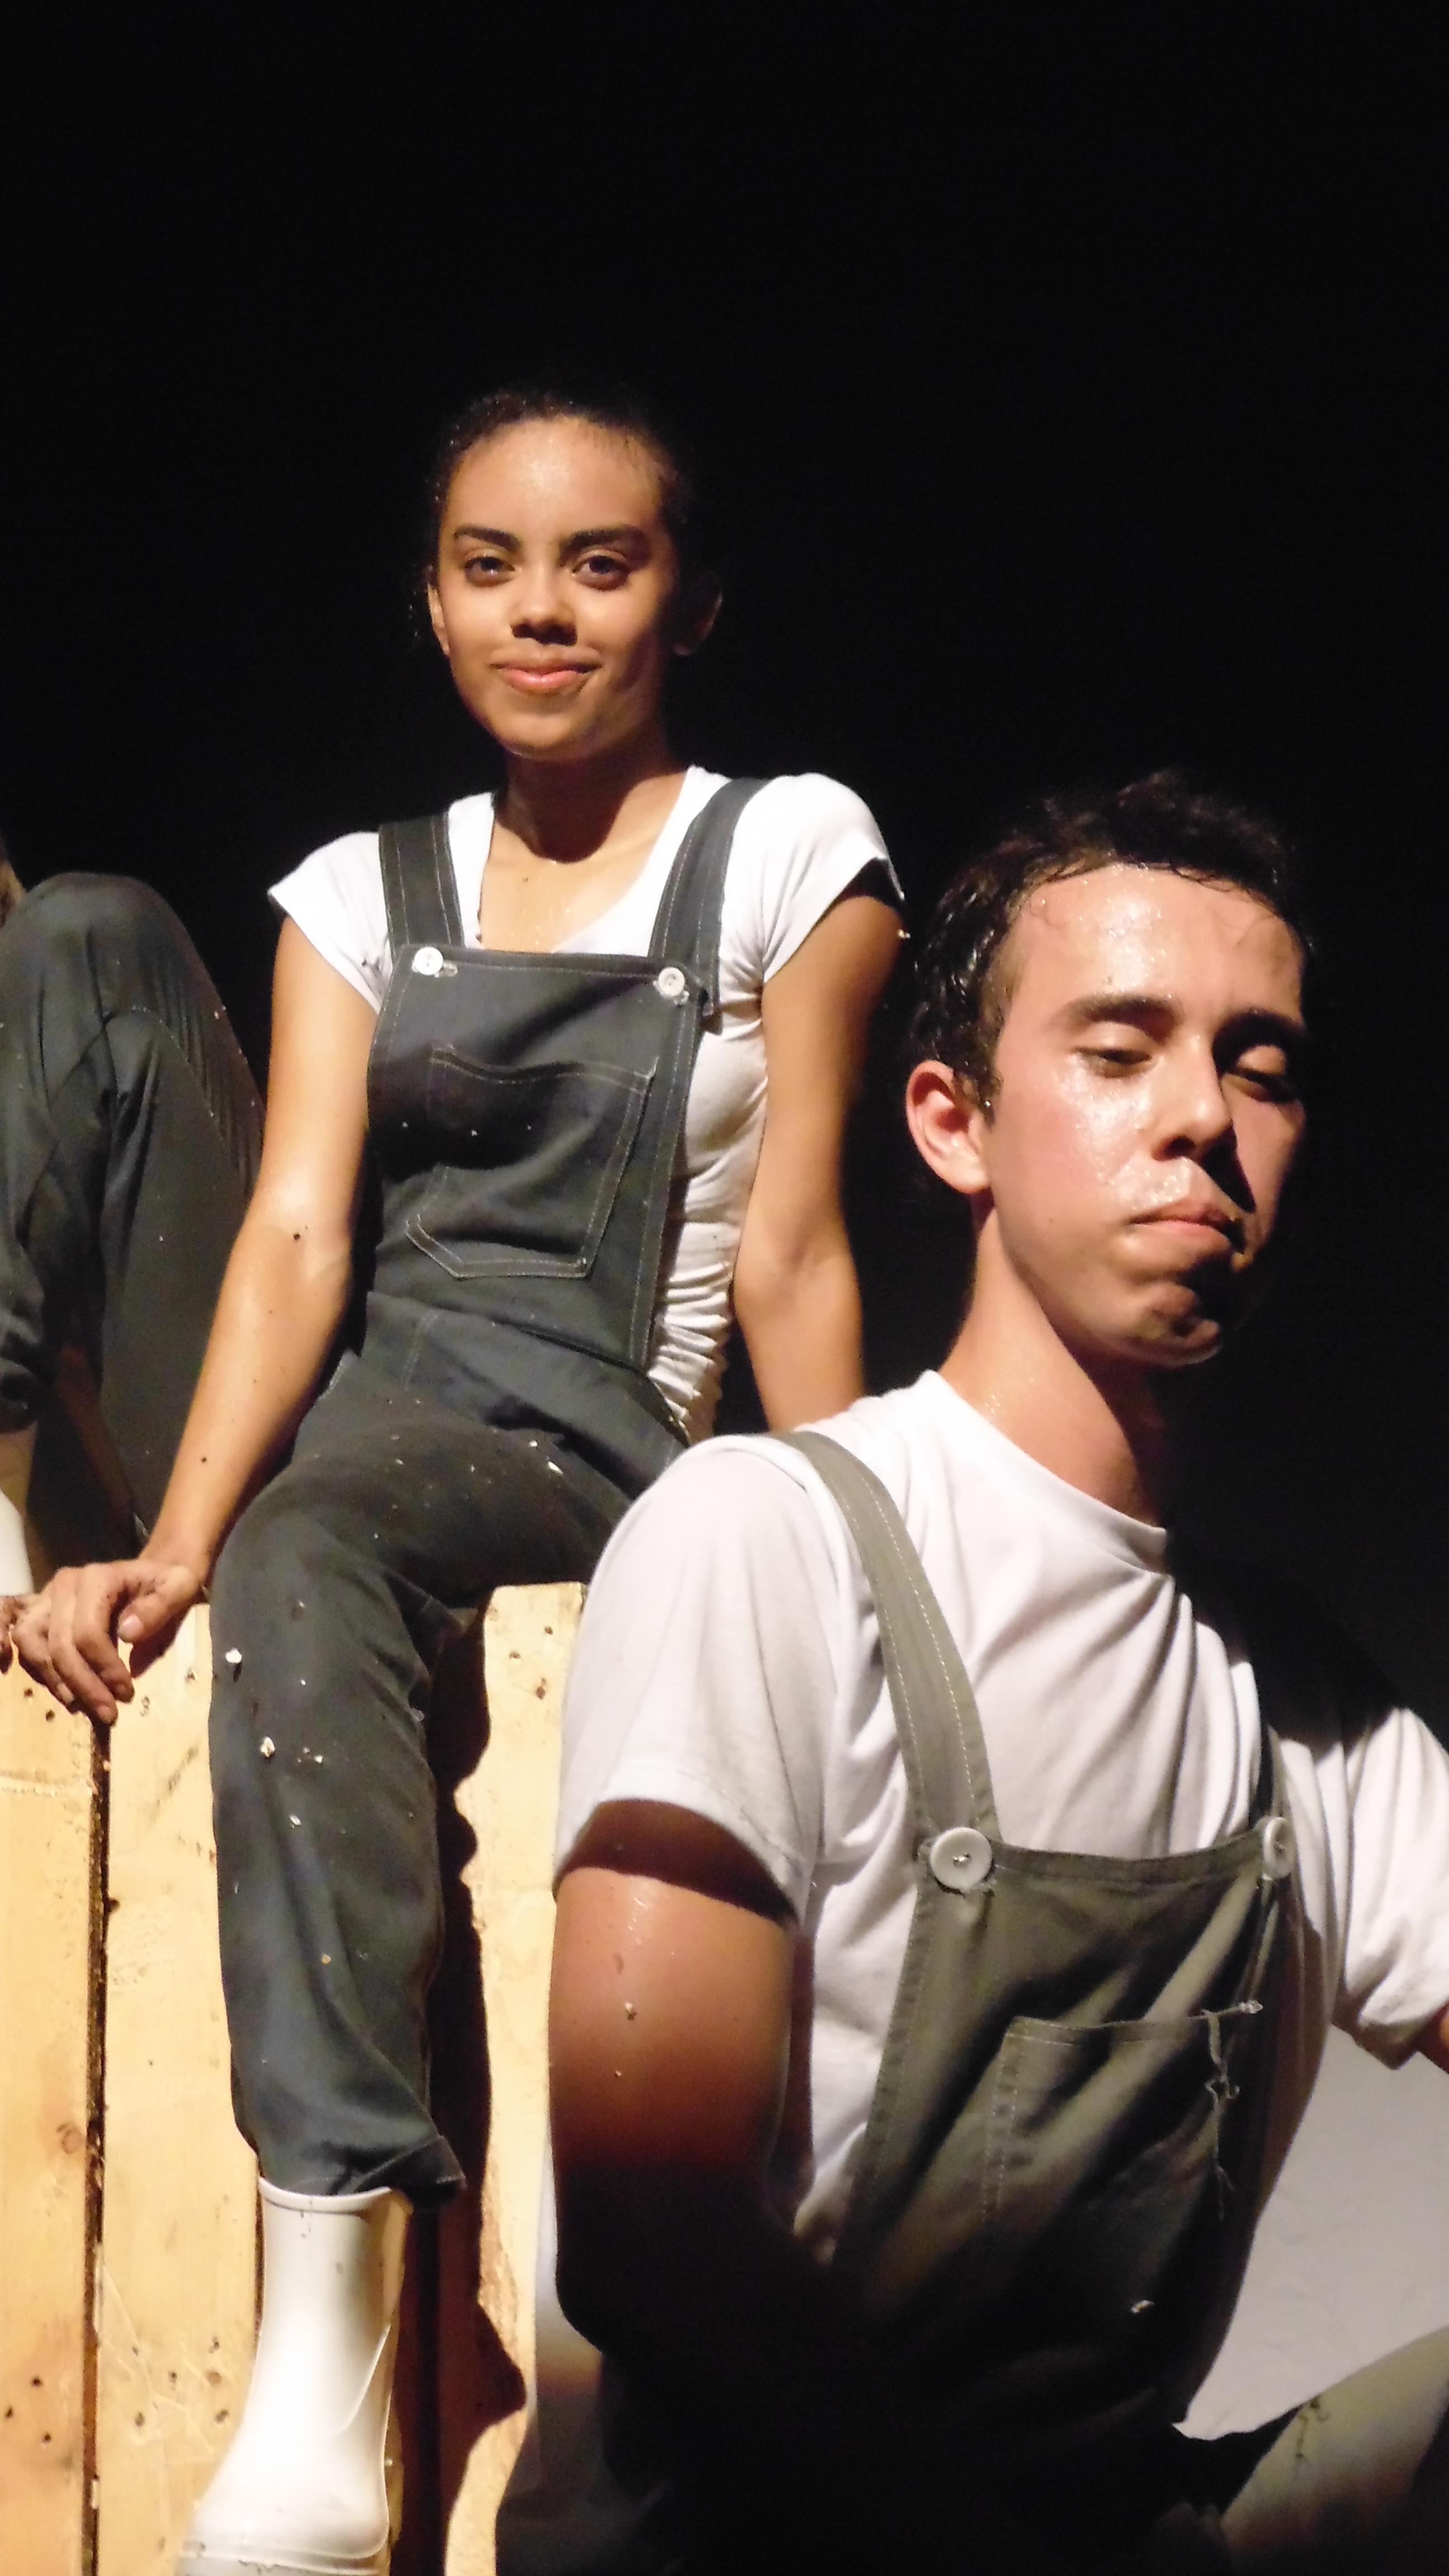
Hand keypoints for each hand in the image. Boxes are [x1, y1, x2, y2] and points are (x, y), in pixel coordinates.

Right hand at [1, 1555, 204, 1722]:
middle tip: (108, 1712)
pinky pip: (26, 1646)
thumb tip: (128, 1634)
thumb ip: (159, 1607)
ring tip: (82, 1705)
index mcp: (97, 1578)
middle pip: (59, 1645)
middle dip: (83, 1685)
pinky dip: (41, 1671)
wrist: (149, 1577)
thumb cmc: (167, 1584)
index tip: (126, 1694)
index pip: (88, 1632)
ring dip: (56, 1680)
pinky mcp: (40, 1614)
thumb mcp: (180, 1588)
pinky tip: (67, 1692)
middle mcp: (64, 1585)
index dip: (104, 1668)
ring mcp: (47, 1599)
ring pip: (31, 1644)